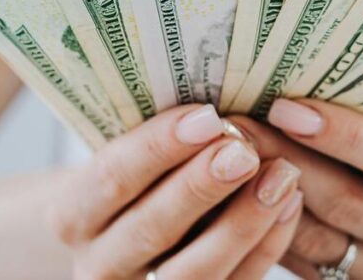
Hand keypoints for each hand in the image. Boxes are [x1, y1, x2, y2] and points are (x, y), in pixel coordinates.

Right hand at [47, 104, 303, 279]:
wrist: (128, 241)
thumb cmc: (138, 180)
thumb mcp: (126, 155)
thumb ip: (156, 138)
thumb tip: (216, 100)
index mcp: (72, 215)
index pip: (111, 178)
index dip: (158, 148)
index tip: (208, 116)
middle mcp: (98, 264)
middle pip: (150, 228)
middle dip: (200, 187)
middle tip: (244, 150)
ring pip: (192, 272)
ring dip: (242, 222)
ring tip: (282, 176)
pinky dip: (265, 248)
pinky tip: (289, 206)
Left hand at [229, 99, 362, 278]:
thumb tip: (286, 91)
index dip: (342, 135)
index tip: (283, 107)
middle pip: (346, 201)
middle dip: (283, 160)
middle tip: (232, 126)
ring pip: (314, 241)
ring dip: (261, 198)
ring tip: (220, 159)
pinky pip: (298, 264)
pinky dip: (261, 229)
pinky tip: (229, 199)